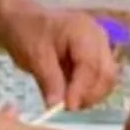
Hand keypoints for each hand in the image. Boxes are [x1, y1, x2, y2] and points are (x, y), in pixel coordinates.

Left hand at [2, 0, 119, 109]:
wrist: (22, 22)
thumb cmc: (27, 33)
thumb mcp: (34, 56)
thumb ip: (48, 80)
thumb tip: (56, 106)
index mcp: (83, 30)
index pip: (91, 65)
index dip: (81, 89)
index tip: (67, 107)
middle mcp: (98, 37)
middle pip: (106, 73)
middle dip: (89, 95)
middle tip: (66, 107)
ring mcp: (100, 47)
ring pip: (106, 80)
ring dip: (90, 96)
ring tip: (67, 102)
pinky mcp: (97, 58)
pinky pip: (100, 80)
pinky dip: (88, 92)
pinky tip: (71, 95)